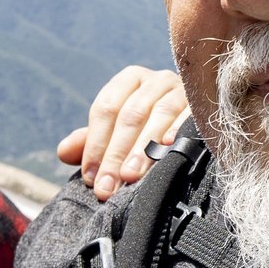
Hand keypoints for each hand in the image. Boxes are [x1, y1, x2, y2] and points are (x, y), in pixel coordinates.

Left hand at [57, 65, 189, 199]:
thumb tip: (63, 152)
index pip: (106, 108)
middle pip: (131, 114)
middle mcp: (156, 80)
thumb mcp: (116, 133)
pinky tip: (167, 148)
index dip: (96, 144)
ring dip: (143, 149)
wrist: (193, 121)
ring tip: (130, 176)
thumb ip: (89, 142)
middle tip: (107, 187)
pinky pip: (190, 116)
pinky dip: (178, 131)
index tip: (91, 177)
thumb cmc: (147, 130)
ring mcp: (183, 89)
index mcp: (131, 80)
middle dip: (116, 153)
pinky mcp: (205, 105)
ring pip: (159, 115)